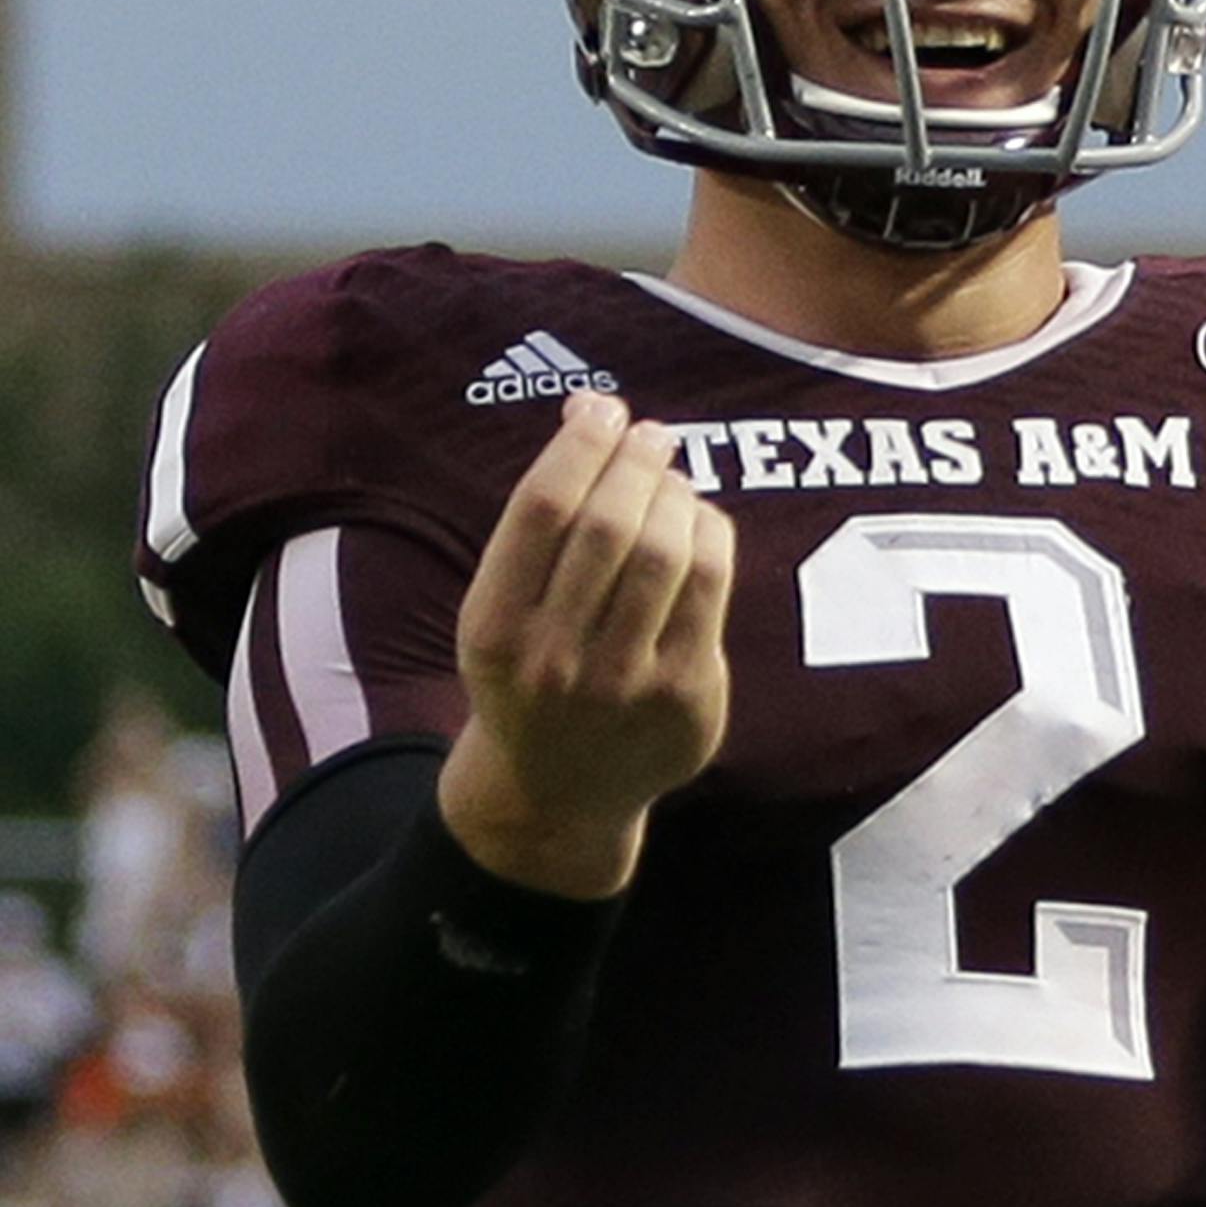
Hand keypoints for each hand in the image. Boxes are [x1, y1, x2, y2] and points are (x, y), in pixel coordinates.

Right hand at [439, 390, 735, 896]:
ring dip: (676, 494)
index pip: (542, 509)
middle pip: (611, 525)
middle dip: (636, 462)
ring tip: (670, 476)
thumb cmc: (533, 670)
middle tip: (649, 435)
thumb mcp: (502, 609)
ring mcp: (625, 683)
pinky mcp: (685, 695)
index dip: (580, 444)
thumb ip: (542, 522)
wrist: (554, 796)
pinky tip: (698, 522)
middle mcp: (554, 660)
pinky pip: (711, 587)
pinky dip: (709, 534)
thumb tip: (593, 410)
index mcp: (494, 628)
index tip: (601, 410)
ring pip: (667, 552)